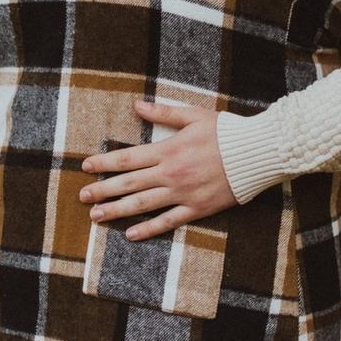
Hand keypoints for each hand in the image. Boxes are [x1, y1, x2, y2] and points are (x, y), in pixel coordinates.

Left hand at [79, 100, 236, 239]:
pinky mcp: (198, 209)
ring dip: (118, 211)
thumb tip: (136, 105)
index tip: (86, 167)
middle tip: (82, 196)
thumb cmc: (227, 132)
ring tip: (97, 216)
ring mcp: (183, 193)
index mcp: (168, 149)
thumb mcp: (194, 116)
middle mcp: (171, 173)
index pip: (128, 158)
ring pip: (143, 204)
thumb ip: (163, 113)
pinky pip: (169, 222)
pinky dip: (149, 229)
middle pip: (129, 183)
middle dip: (103, 190)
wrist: (257, 154)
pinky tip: (131, 235)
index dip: (104, 163)